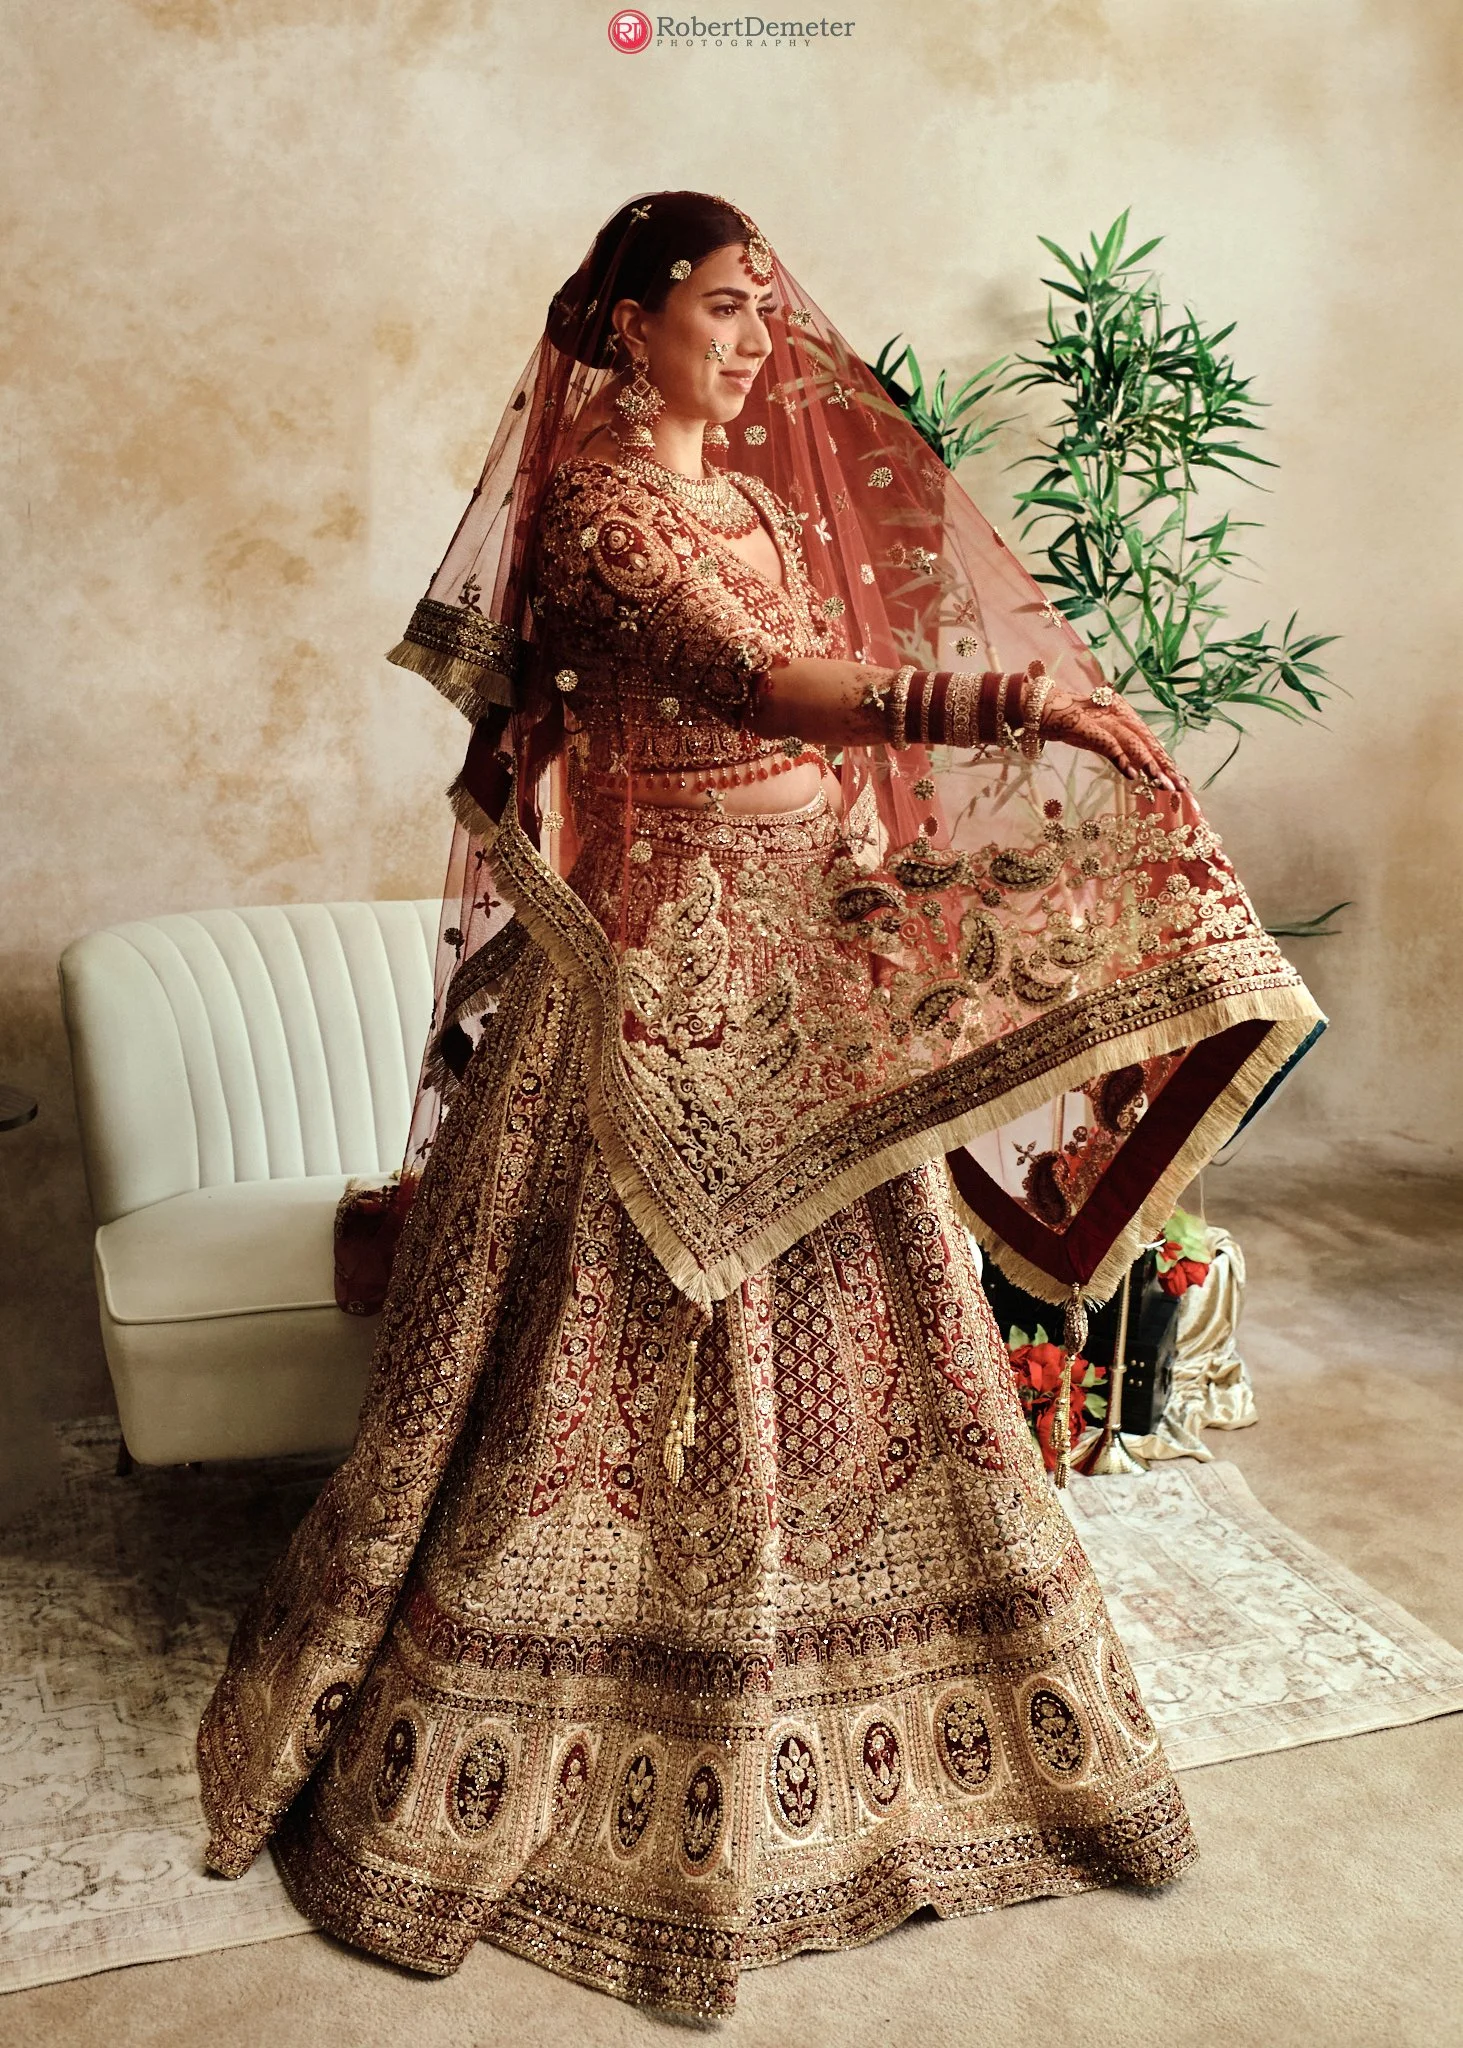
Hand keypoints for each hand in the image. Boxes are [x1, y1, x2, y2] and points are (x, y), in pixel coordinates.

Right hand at [1037, 686, 1187, 792]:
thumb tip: (1136, 768)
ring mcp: (1103, 720)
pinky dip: (1121, 759)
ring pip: (1133, 743)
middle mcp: (1119, 715)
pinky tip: (1132, 775)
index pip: (1149, 740)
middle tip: (1179, 786)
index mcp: (1125, 715)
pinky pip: (1108, 744)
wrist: (1042, 705)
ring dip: (1148, 764)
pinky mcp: (1087, 727)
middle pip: (1147, 742)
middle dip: (1164, 765)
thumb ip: (1117, 745)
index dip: (1165, 760)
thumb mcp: (1099, 733)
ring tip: (1162, 783)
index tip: (1179, 781)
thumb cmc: (1070, 720)